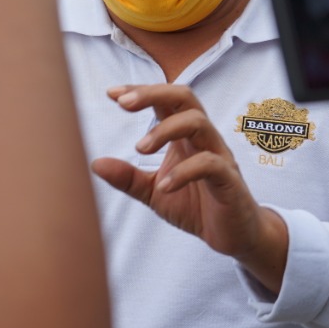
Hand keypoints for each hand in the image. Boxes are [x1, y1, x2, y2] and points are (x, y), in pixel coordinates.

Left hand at [92, 84, 288, 291]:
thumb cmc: (196, 205)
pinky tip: (164, 186)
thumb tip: (95, 163)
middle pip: (185, 97)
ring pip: (199, 122)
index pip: (165, 100)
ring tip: (140, 149)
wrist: (233, 235)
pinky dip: (183, 172)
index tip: (111, 93)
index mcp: (184, 136)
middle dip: (154, 94)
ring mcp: (219, 156)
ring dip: (165, 130)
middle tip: (124, 104)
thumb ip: (128, 178)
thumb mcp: (154, 192)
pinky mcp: (229, 180)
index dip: (141, 91)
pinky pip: (210, 164)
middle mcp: (203, 138)